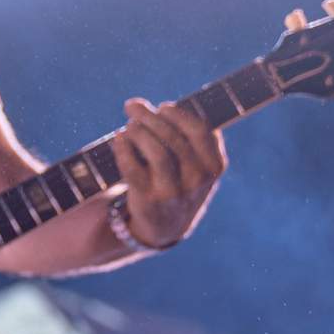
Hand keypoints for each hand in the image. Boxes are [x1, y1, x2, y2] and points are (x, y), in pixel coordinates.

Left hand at [110, 97, 226, 249]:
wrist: (165, 226)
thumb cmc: (178, 182)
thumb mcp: (194, 164)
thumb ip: (183, 137)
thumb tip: (146, 106)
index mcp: (214, 166)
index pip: (200, 130)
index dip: (178, 114)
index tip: (163, 107)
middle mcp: (198, 180)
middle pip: (173, 138)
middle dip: (150, 117)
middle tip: (133, 107)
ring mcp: (174, 192)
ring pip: (156, 152)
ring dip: (138, 131)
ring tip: (128, 125)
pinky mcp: (148, 199)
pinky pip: (132, 168)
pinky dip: (123, 149)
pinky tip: (118, 139)